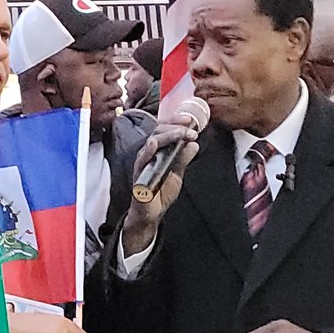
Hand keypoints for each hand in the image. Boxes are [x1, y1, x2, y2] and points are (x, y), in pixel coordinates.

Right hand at [120, 120, 202, 255]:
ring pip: (151, 142)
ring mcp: (143, 163)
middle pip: (158, 131)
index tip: (190, 120)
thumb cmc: (160, 191)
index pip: (165, 129)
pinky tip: (153, 144)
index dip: (176, 121)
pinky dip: (147, 152)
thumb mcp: (178, 173)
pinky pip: (141, 161)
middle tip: (191, 129)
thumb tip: (194, 144)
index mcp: (159, 150)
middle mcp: (149, 153)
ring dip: (167, 135)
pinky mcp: (139, 175)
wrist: (152, 213)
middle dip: (176, 127)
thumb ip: (184, 159)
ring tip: (181, 133)